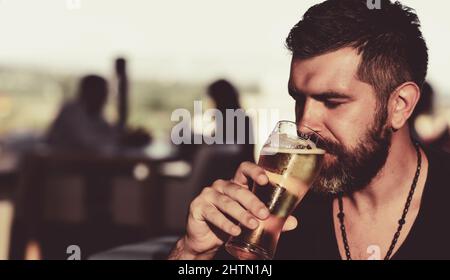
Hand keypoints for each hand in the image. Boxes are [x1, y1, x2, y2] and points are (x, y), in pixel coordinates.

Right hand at [168, 161, 298, 259]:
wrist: (205, 240)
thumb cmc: (229, 225)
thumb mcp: (251, 220)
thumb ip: (271, 220)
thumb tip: (293, 222)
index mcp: (236, 184)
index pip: (244, 169)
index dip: (254, 171)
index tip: (265, 180)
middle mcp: (222, 186)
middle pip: (237, 189)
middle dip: (252, 201)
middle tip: (264, 214)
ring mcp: (208, 195)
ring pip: (227, 202)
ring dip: (241, 214)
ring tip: (253, 224)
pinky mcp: (198, 207)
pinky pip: (213, 214)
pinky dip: (225, 224)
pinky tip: (235, 231)